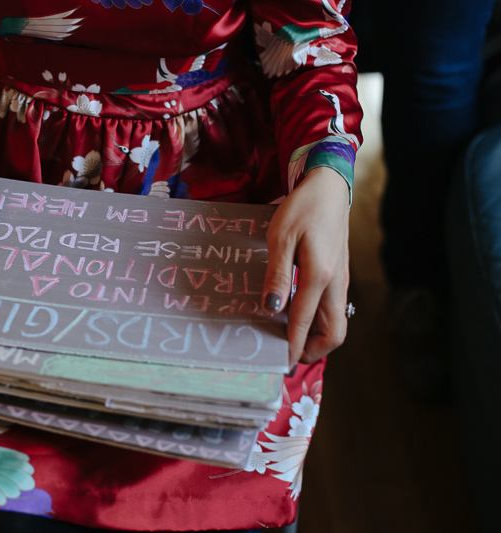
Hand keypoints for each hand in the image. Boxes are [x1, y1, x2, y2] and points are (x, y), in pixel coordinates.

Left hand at [261, 167, 350, 365]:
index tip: (281, 363)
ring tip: (287, 338)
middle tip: (286, 354)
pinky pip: (332, 310)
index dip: (292, 346)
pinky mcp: (340, 276)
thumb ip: (277, 275)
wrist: (328, 187)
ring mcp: (341, 281)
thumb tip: (272, 309)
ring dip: (315, 337)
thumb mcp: (281, 238)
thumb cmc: (302, 209)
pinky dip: (317, 322)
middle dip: (311, 350)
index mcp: (321, 275)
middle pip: (334, 334)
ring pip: (336, 324)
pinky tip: (296, 315)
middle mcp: (336, 283)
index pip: (304, 322)